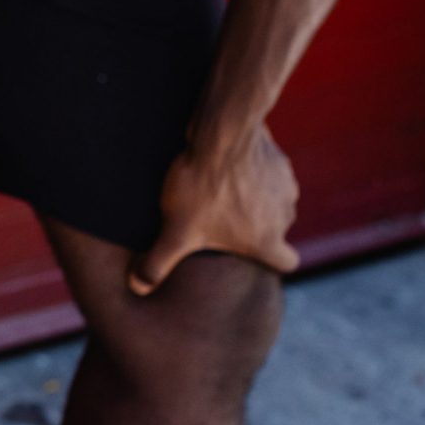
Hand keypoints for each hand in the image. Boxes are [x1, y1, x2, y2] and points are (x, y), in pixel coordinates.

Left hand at [129, 125, 300, 295]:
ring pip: (274, 200)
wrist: (220, 136)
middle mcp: (284, 216)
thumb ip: (157, 263)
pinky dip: (255, 172)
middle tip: (222, 215)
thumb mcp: (175, 231)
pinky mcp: (279, 160)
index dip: (270, 259)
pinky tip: (229, 165)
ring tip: (221, 188)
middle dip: (254, 224)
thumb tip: (137, 288)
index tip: (249, 250)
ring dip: (255, 197)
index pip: (286, 263)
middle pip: (276, 228)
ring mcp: (286, 185)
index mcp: (266, 241)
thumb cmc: (201, 188)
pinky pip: (271, 173)